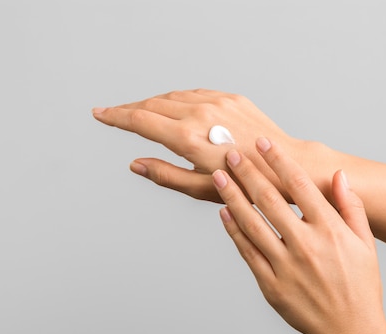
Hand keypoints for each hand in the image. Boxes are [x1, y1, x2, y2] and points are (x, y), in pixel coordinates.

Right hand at [93, 89, 308, 202]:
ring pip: (172, 96)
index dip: (115, 117)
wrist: (286, 166)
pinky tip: (171, 107)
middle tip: (113, 114)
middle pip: (152, 105)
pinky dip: (176, 99)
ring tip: (138, 112)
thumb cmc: (245, 185)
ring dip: (151, 103)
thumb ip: (164, 174)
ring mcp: (217, 102)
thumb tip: (135, 163)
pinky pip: (194, 93)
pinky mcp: (231, 97)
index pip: (140, 120)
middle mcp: (200, 113)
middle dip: (129, 109)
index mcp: (188, 137)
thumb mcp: (200, 188)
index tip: (99, 114)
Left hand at [213, 137, 383, 333]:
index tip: (263, 143)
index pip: (299, 185)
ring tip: (218, 177)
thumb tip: (339, 175)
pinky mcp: (270, 284)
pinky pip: (247, 252)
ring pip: (252, 223)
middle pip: (269, 200)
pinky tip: (223, 213)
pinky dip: (234, 231)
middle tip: (230, 153)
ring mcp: (285, 265)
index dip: (279, 161)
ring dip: (232, 197)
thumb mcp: (365, 244)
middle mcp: (305, 245)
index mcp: (330, 230)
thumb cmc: (360, 285)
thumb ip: (351, 207)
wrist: (350, 330)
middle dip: (247, 172)